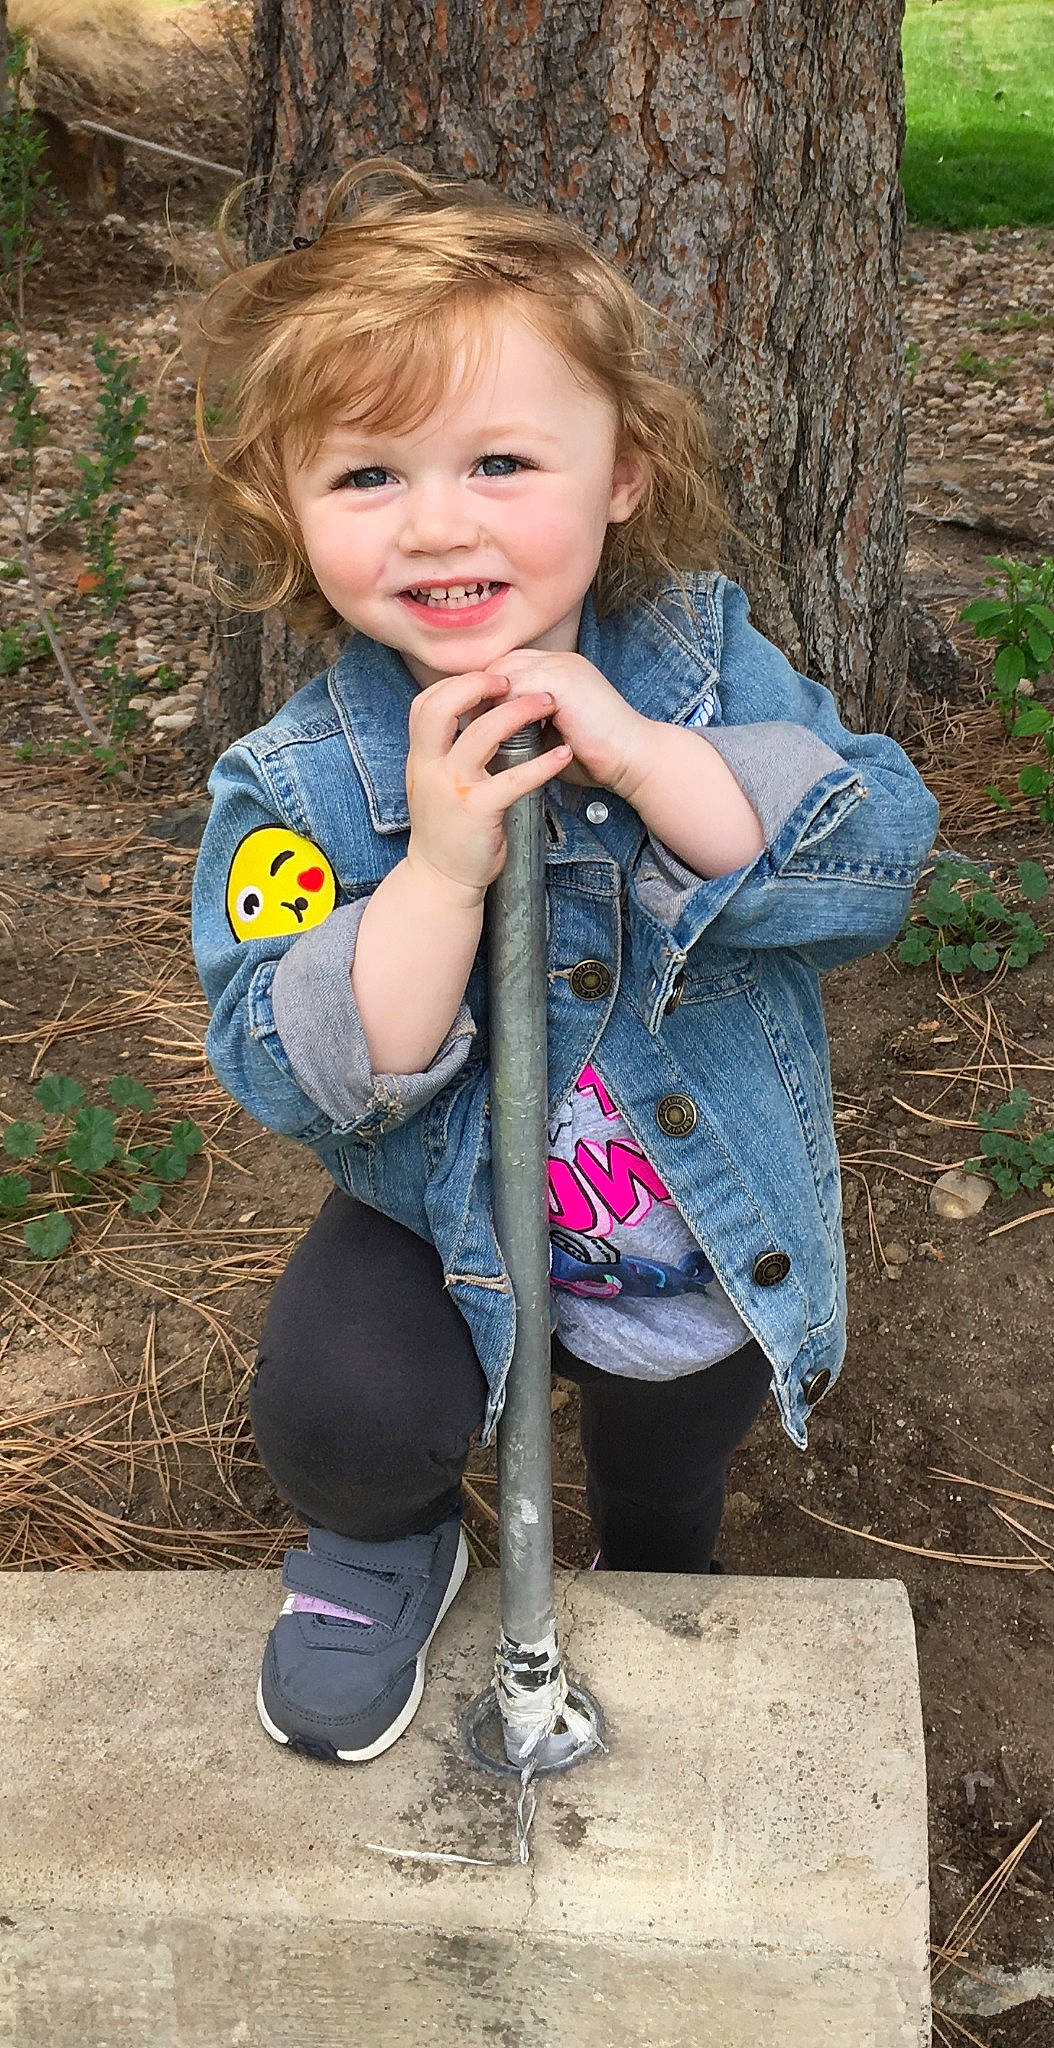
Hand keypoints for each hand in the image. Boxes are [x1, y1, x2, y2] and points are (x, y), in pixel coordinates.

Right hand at [404, 670, 570, 900]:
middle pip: (442, 706)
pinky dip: (543, 763)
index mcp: (420, 758)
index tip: (487, 677)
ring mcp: (452, 788)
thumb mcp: (434, 784)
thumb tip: (474, 718)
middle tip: (511, 680)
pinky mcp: (477, 810)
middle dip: (478, 685)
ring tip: (547, 704)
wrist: (440, 878)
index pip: (425, 703)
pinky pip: (514, 778)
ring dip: (518, 711)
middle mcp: (429, 767)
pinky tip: (563, 755)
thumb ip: (446, 753)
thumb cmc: (446, 830)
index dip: (455, 683)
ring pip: (481, 733)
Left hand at [480, 649, 653, 798]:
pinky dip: (500, 710)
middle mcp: (560, 661)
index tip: (469, 720)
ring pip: (504, 672)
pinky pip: (516, 688)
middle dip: (478, 693)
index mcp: (559, 670)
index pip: (507, 666)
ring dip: (485, 702)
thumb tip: (486, 738)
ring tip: (472, 731)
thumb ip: (525, 725)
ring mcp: (563, 668)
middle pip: (500, 663)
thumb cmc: (597, 755)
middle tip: (462, 725)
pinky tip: (491, 734)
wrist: (635, 759)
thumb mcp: (553, 733)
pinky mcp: (564, 683)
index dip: (485, 691)